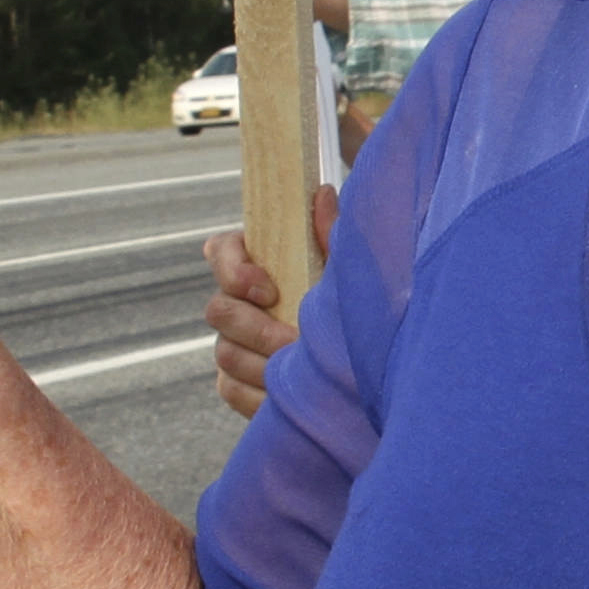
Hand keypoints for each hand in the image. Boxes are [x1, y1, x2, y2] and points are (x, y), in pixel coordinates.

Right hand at [198, 188, 338, 419]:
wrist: (370, 370)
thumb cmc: (353, 307)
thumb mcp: (347, 271)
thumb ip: (332, 235)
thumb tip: (320, 194)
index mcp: (260, 263)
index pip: (219, 250)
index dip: (234, 269)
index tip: (269, 288)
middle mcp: (239, 301)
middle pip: (218, 309)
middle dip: (255, 328)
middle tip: (293, 341)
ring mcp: (233, 343)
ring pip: (225, 353)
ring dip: (262, 364)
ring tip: (299, 370)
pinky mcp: (237, 383)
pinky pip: (230, 388)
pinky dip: (258, 394)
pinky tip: (287, 394)